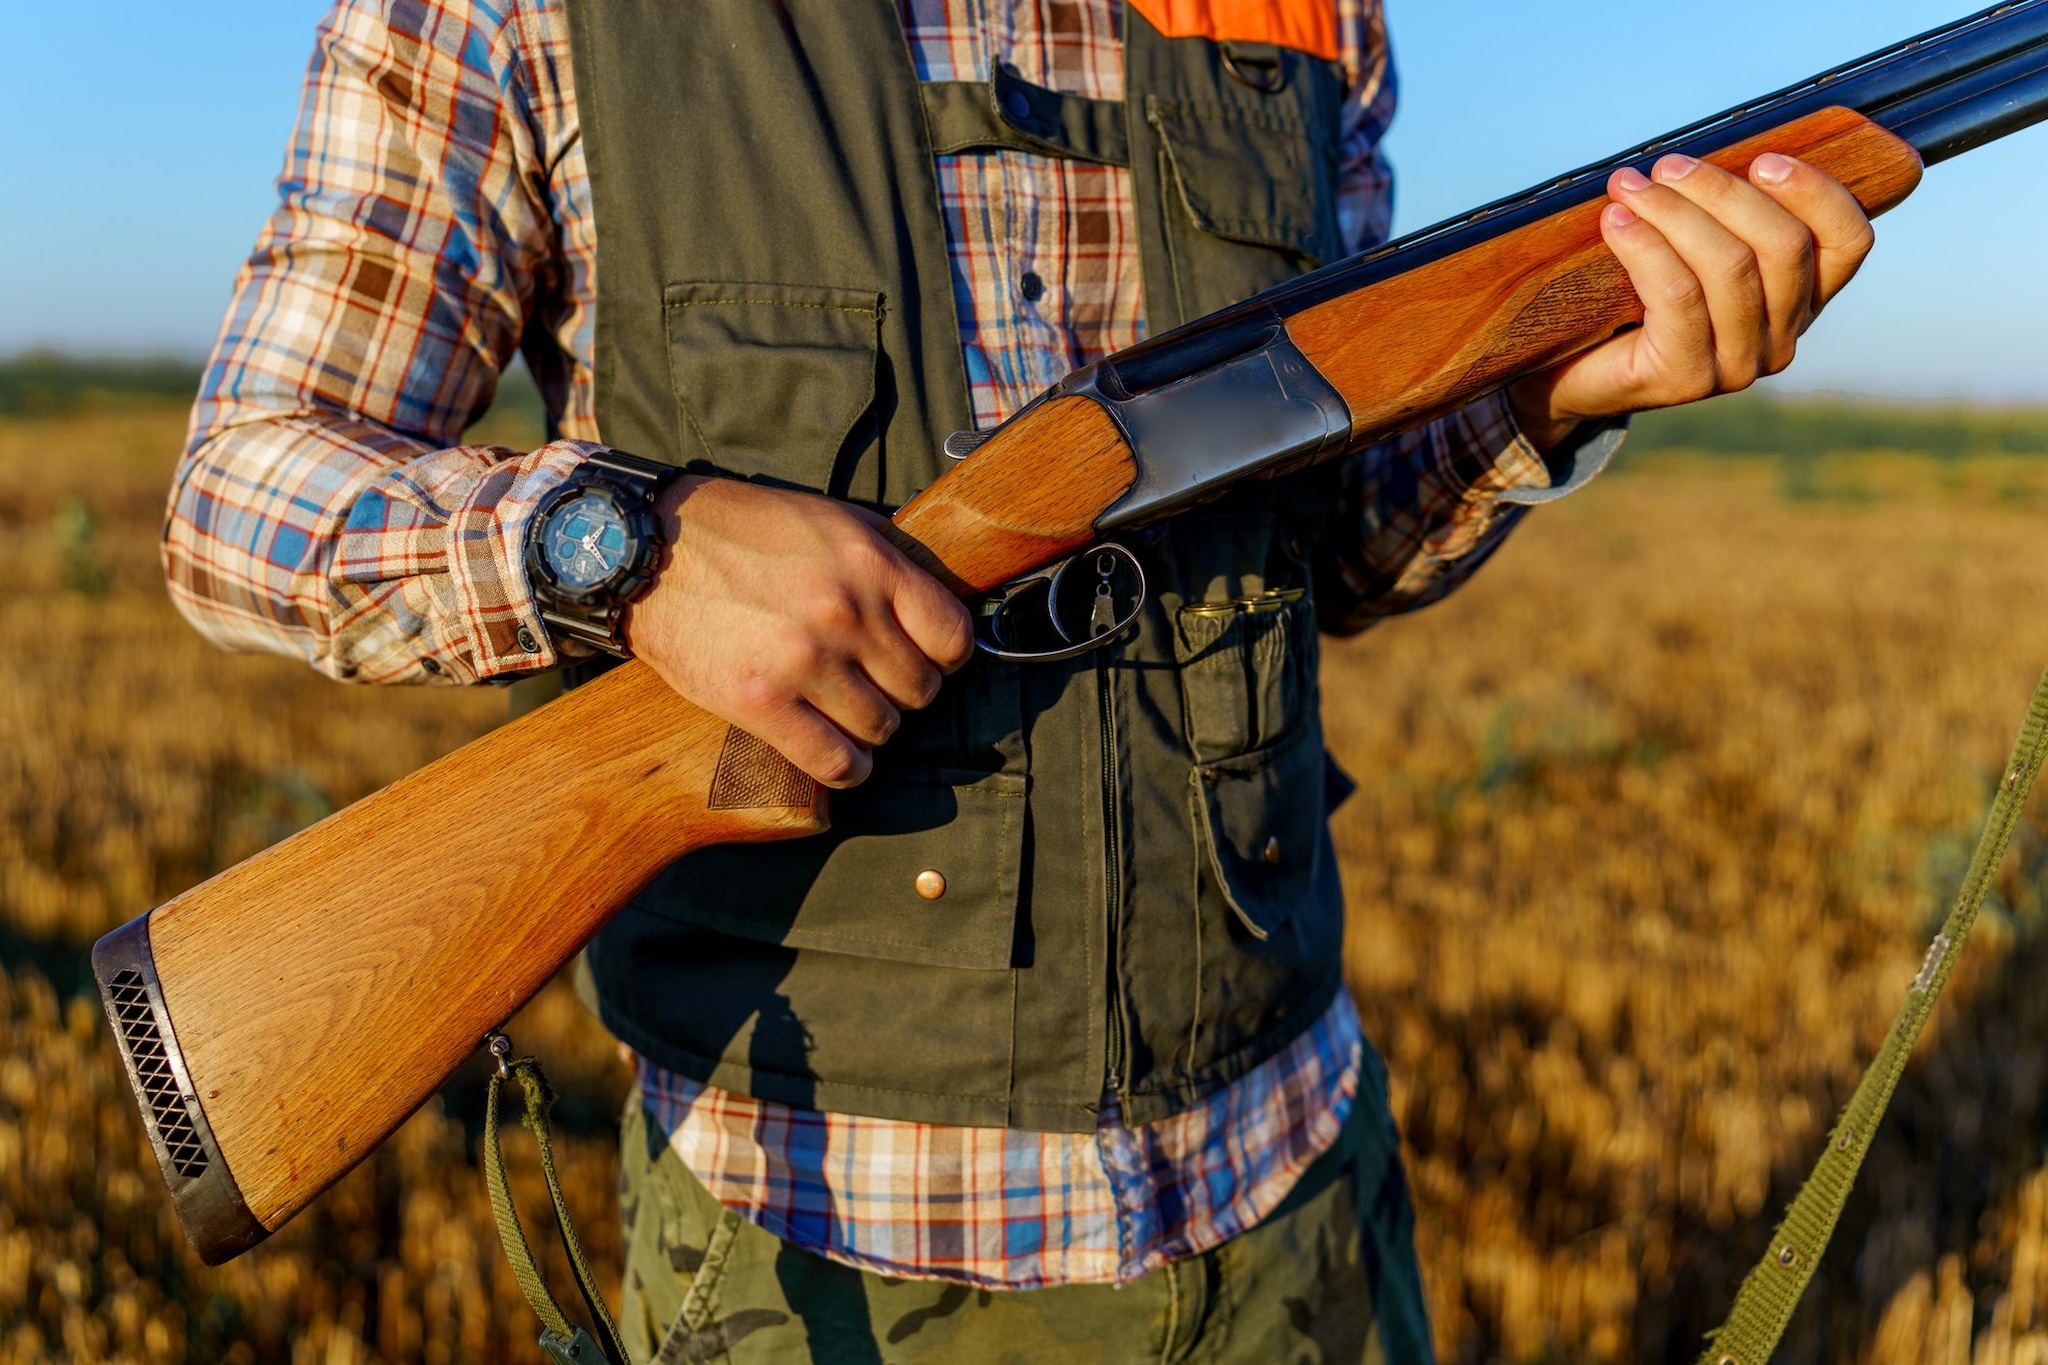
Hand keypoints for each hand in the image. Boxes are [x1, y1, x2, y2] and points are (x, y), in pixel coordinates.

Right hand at [624, 477, 973, 787]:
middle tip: (876, 685)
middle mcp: (845, 614)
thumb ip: (882, 556)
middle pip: (919, 689)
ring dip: (872, 730)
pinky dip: (845, 768)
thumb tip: (932, 589)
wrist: (646, 553)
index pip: (952, 636)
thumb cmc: (740, 531)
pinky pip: (834, 761)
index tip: (927, 658)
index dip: (946, 655)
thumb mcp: (826, 519)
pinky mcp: (761, 704)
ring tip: (849, 715)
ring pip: (881, 728)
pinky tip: (838, 757)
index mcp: (869, 565)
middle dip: (903, 692)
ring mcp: (804, 662)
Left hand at [1506, 151, 1877, 451]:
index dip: (1817, 192)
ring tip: (1628, 187)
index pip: (1848, 242)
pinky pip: (1679, 296)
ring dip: (1675, 212)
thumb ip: (1718, 211)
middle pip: (1782, 245)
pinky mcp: (1689, 379)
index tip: (1765, 158)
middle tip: (1666, 165)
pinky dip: (1645, 247)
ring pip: (1730, 266)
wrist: (1568, 374)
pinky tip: (1615, 222)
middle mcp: (1782, 339)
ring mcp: (1739, 365)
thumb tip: (1710, 146)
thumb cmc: (1629, 300)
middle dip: (1721, 191)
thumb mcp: (1688, 247)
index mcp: (1802, 300)